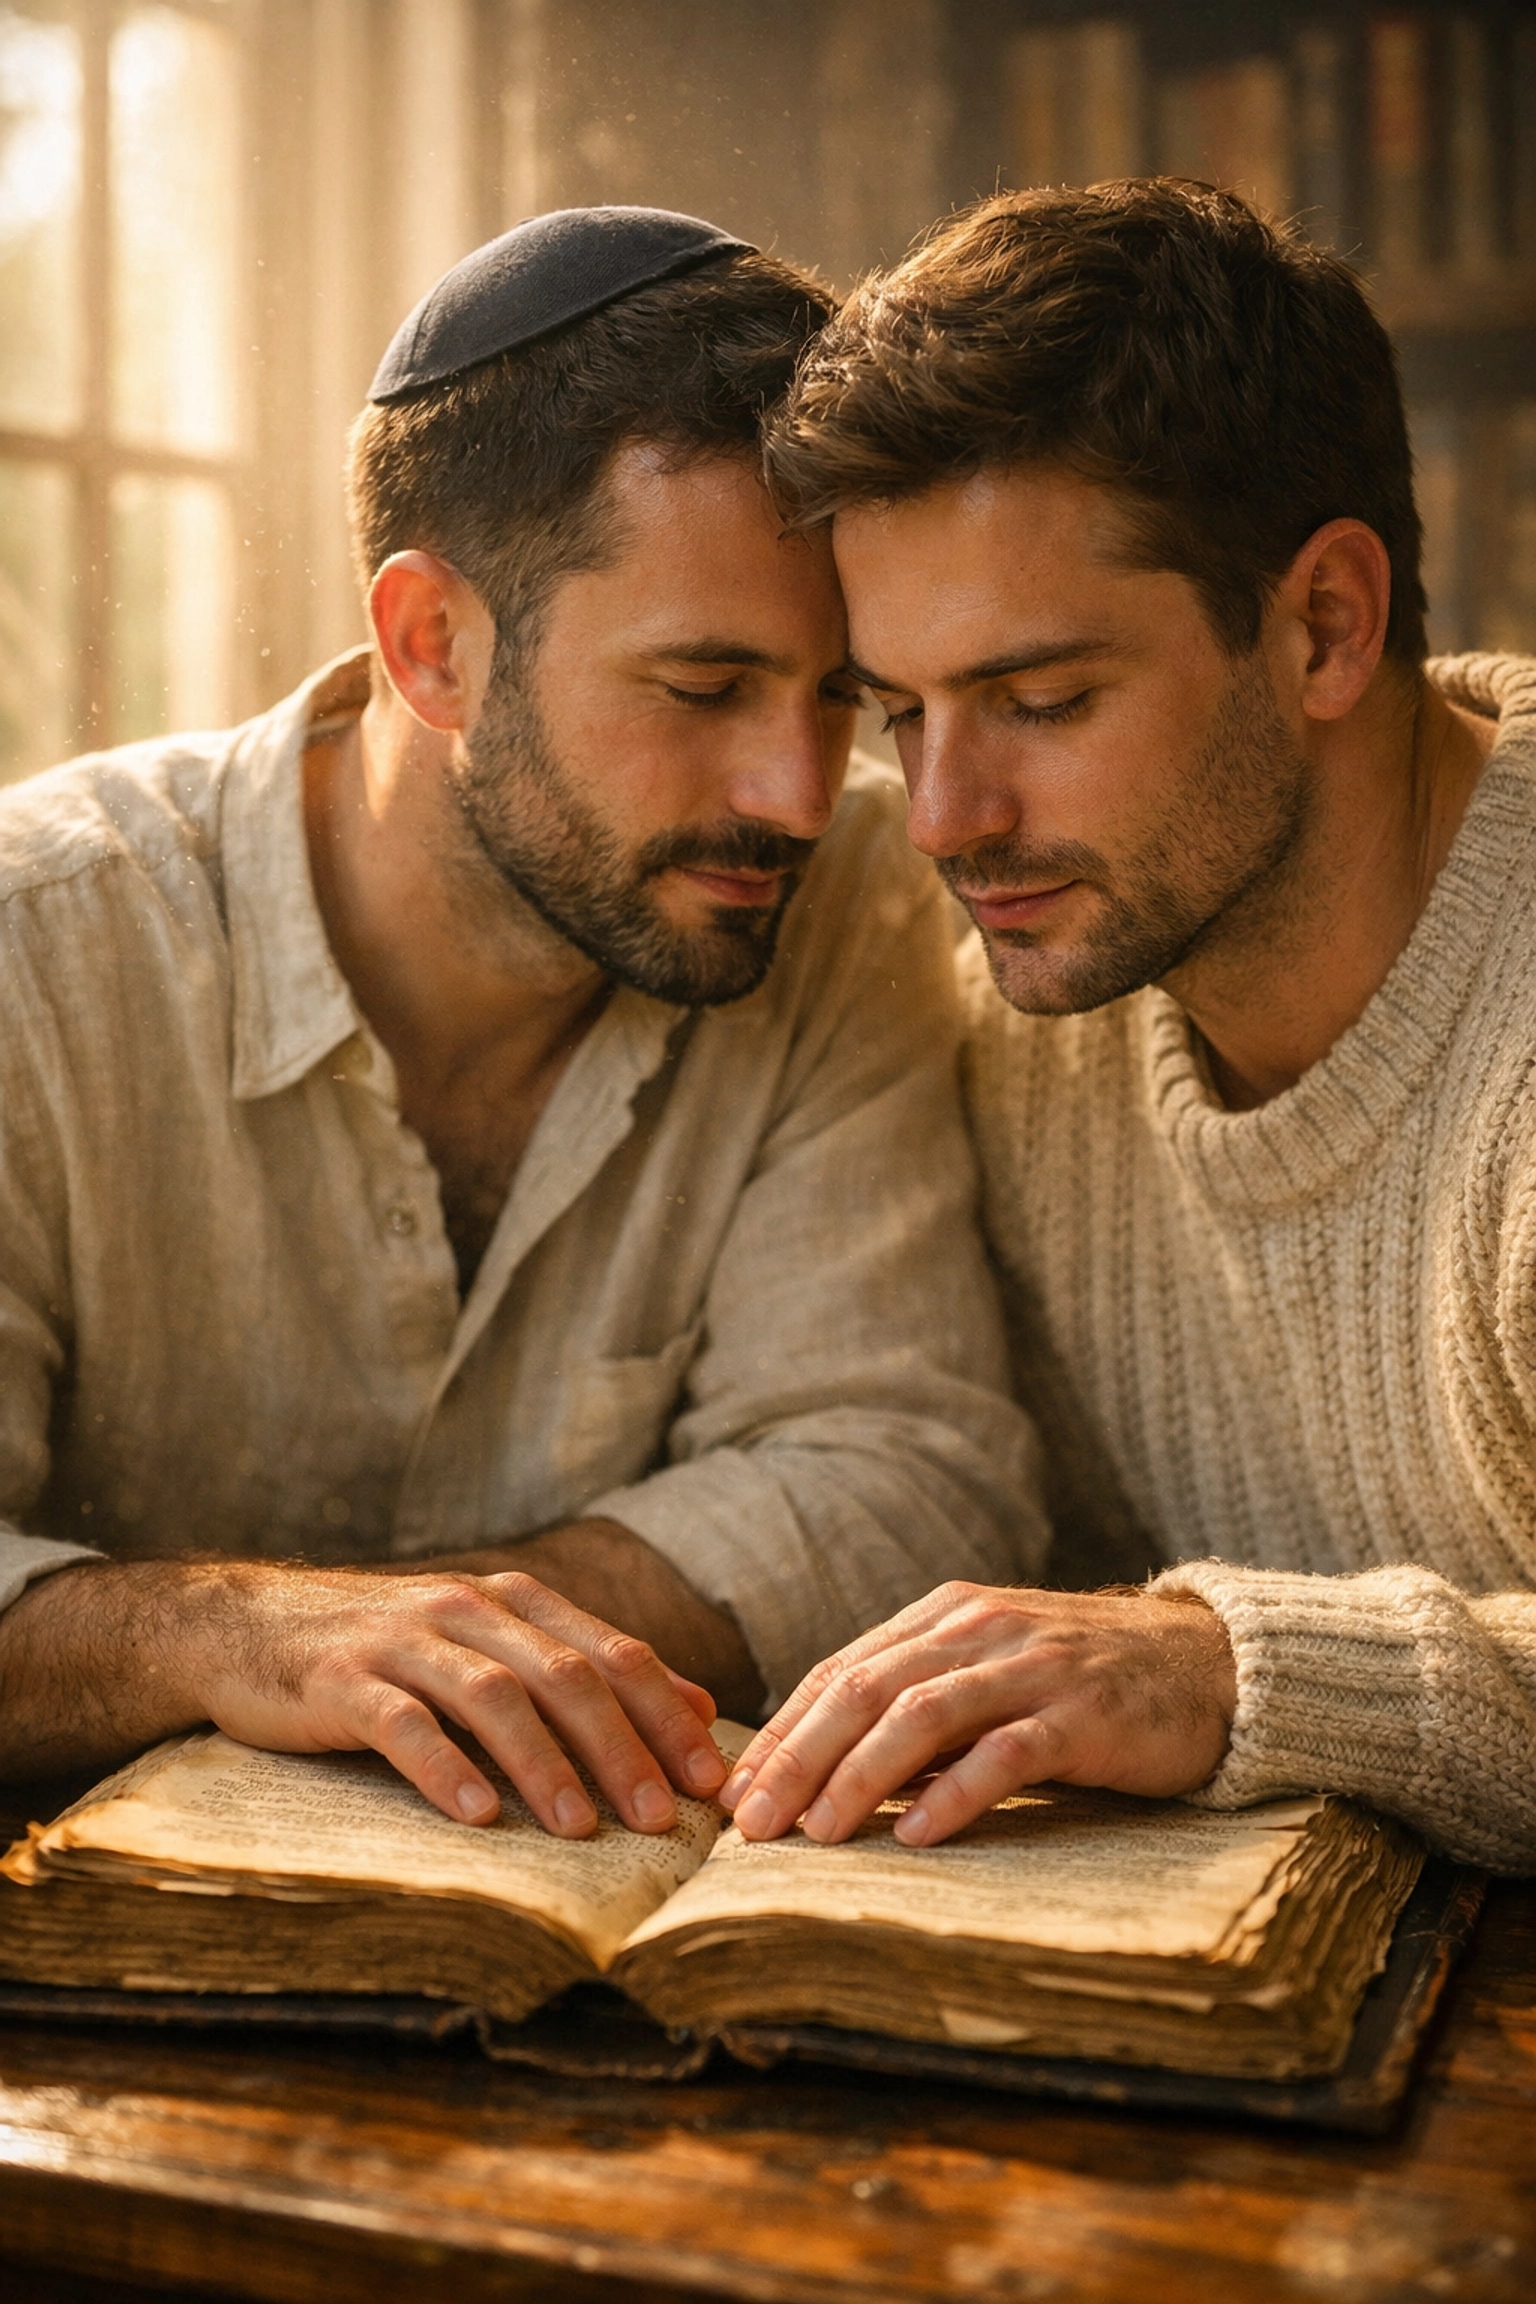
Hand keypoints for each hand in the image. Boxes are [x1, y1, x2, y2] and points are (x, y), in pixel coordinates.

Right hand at [0, 1558, 726, 1834]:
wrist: (249, 1626)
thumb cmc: (390, 1652)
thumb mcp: (494, 1647)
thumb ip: (588, 1670)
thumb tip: (697, 1710)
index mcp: (514, 1602)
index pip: (611, 1653)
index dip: (666, 1716)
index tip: (710, 1783)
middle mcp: (467, 1610)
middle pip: (564, 1675)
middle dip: (621, 1748)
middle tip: (659, 1820)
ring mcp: (402, 1641)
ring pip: (493, 1696)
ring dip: (544, 1764)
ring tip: (580, 1828)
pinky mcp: (341, 1680)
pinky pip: (402, 1723)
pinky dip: (445, 1767)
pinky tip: (477, 1815)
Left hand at [719, 1581, 1235, 1846]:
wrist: (1208, 1665)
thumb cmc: (1085, 1682)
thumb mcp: (990, 1673)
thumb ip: (919, 1704)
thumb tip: (824, 1770)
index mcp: (945, 1615)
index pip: (840, 1671)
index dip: (781, 1732)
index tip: (733, 1791)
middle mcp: (979, 1631)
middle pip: (864, 1690)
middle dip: (797, 1758)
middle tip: (750, 1822)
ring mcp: (1032, 1669)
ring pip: (920, 1715)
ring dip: (857, 1776)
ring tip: (815, 1833)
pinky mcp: (1083, 1715)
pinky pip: (1006, 1752)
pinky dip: (954, 1793)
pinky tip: (916, 1833)